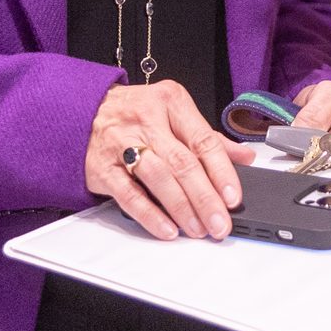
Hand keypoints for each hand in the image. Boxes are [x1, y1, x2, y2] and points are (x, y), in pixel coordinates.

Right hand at [85, 80, 254, 241]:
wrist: (85, 109)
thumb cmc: (136, 112)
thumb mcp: (174, 112)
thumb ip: (208, 137)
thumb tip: (245, 157)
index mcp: (171, 102)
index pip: (203, 140)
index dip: (222, 171)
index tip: (234, 197)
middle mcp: (148, 120)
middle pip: (183, 162)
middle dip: (205, 197)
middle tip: (220, 223)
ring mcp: (122, 143)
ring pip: (159, 177)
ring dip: (182, 208)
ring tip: (199, 228)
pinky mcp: (103, 168)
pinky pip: (129, 195)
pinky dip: (150, 215)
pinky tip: (167, 229)